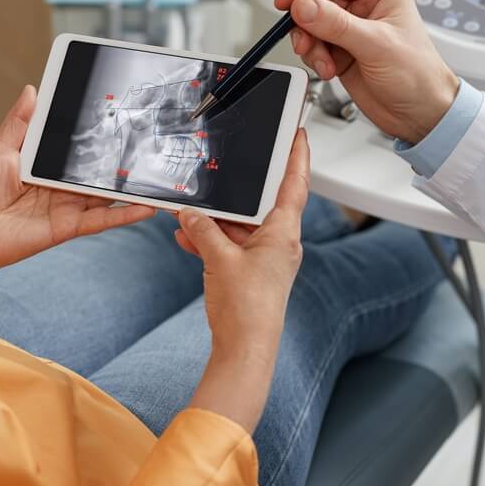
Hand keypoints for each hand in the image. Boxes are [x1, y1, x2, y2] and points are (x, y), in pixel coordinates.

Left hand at [0, 85, 155, 279]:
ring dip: (130, 185)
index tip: (114, 113)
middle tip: (145, 137)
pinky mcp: (69, 226)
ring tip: (156, 172)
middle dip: (119, 155)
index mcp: (44, 164)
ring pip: (106, 193)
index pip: (75, 145)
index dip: (93, 132)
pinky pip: (103, 220)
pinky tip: (147, 205)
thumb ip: (20, 123)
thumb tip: (32, 90)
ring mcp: (68, 206)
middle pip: (96, 168)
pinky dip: (125, 214)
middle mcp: (60, 185)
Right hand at [174, 130, 309, 356]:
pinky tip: (186, 236)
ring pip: (239, 227)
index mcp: (283, 234)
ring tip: (189, 212)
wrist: (244, 350)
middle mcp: (279, 244)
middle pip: (259, 205)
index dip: (297, 157)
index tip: (298, 135)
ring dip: (214, 221)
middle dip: (235, 193)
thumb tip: (190, 213)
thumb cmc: (248, 310)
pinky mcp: (248, 273)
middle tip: (222, 173)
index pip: (295, 184)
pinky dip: (209, 241)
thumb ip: (203, 230)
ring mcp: (264, 259)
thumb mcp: (220, 260)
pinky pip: (228, 247)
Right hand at [276, 0, 460, 143]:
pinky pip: (314, 47)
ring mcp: (350, 31)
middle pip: (317, 2)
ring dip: (310, 45)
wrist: (420, 115)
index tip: (287, 2)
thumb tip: (304, 5)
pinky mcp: (341, 52)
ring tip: (324, 62)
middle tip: (304, 41)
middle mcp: (364, 8)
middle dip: (306, 23)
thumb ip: (336, 24)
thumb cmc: (418, 76)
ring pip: (311, 26)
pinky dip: (314, 59)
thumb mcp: (376, 45)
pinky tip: (329, 70)